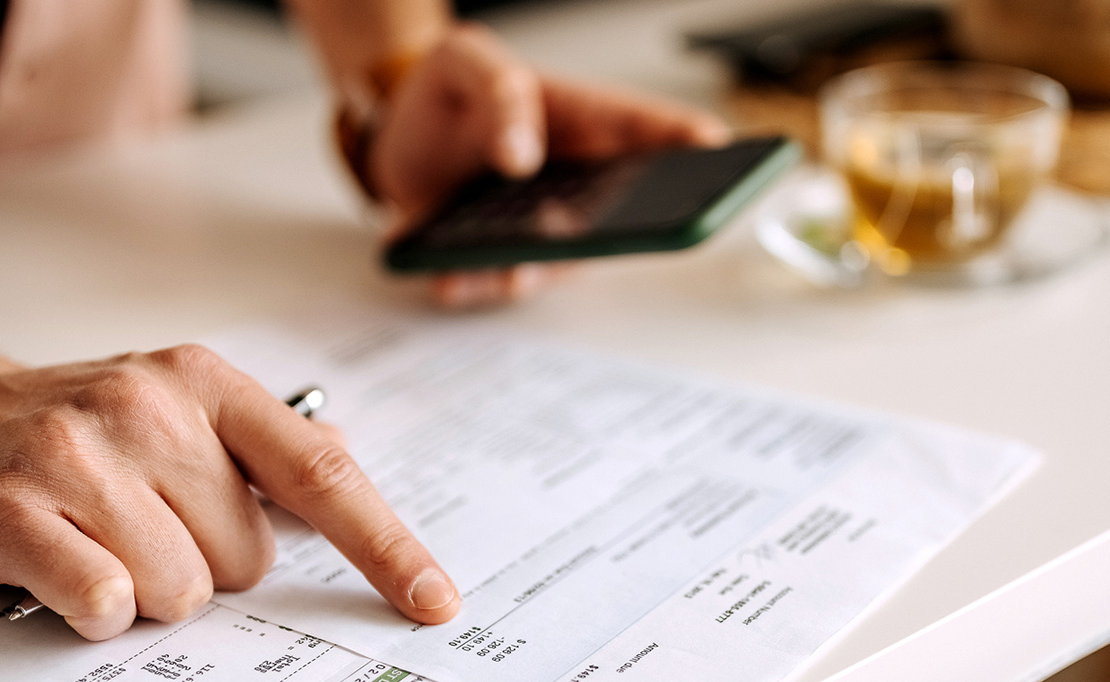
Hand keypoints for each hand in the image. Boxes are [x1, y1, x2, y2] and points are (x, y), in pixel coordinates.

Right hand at [0, 346, 458, 639]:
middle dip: (204, 566)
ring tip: (93, 542)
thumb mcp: (169, 404)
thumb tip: (343, 455)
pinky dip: (93, 607)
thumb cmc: (57, 421)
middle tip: (137, 528)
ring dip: (145, 591)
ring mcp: (79, 454)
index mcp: (203, 384)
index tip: (434, 600)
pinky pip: (105, 599)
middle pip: (247, 556)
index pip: (321, 473)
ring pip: (181, 588)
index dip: (386, 546)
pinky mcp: (14, 507)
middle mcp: (148, 406)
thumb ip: (258, 440)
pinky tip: (62, 569)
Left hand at [368, 24, 730, 307]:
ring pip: (558, 262)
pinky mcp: (496, 254)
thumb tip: (520, 154)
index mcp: (587, 120)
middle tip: (611, 234)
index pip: (656, 132)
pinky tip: (450, 278)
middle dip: (625, 232)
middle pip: (624, 214)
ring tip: (510, 272)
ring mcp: (543, 225)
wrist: (394, 123)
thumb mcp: (467, 59)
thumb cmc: (452, 87)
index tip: (714, 151)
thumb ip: (499, 91)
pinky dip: (474, 284)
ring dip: (533, 271)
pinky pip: (496, 281)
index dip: (695, 145)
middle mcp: (579, 182)